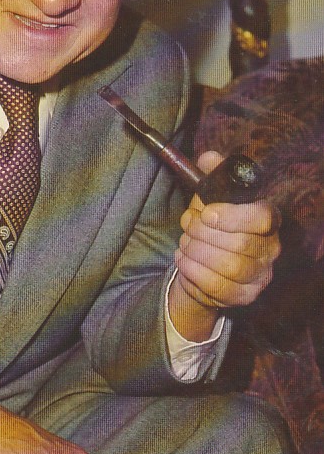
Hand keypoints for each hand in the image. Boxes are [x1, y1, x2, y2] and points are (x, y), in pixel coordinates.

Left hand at [168, 150, 280, 341]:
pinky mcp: (245, 295)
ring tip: (184, 245)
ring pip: (231, 268)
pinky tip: (183, 260)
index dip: (233, 215)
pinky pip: (219, 288)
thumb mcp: (209, 198)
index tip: (206, 214)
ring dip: (199, 254)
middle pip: (242, 244)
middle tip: (187, 229)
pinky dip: (194, 272)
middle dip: (205, 235)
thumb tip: (209, 157)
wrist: (202, 264)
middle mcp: (270, 248)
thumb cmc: (210, 227)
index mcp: (266, 219)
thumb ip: (212, 176)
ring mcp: (260, 274)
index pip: (263, 216)